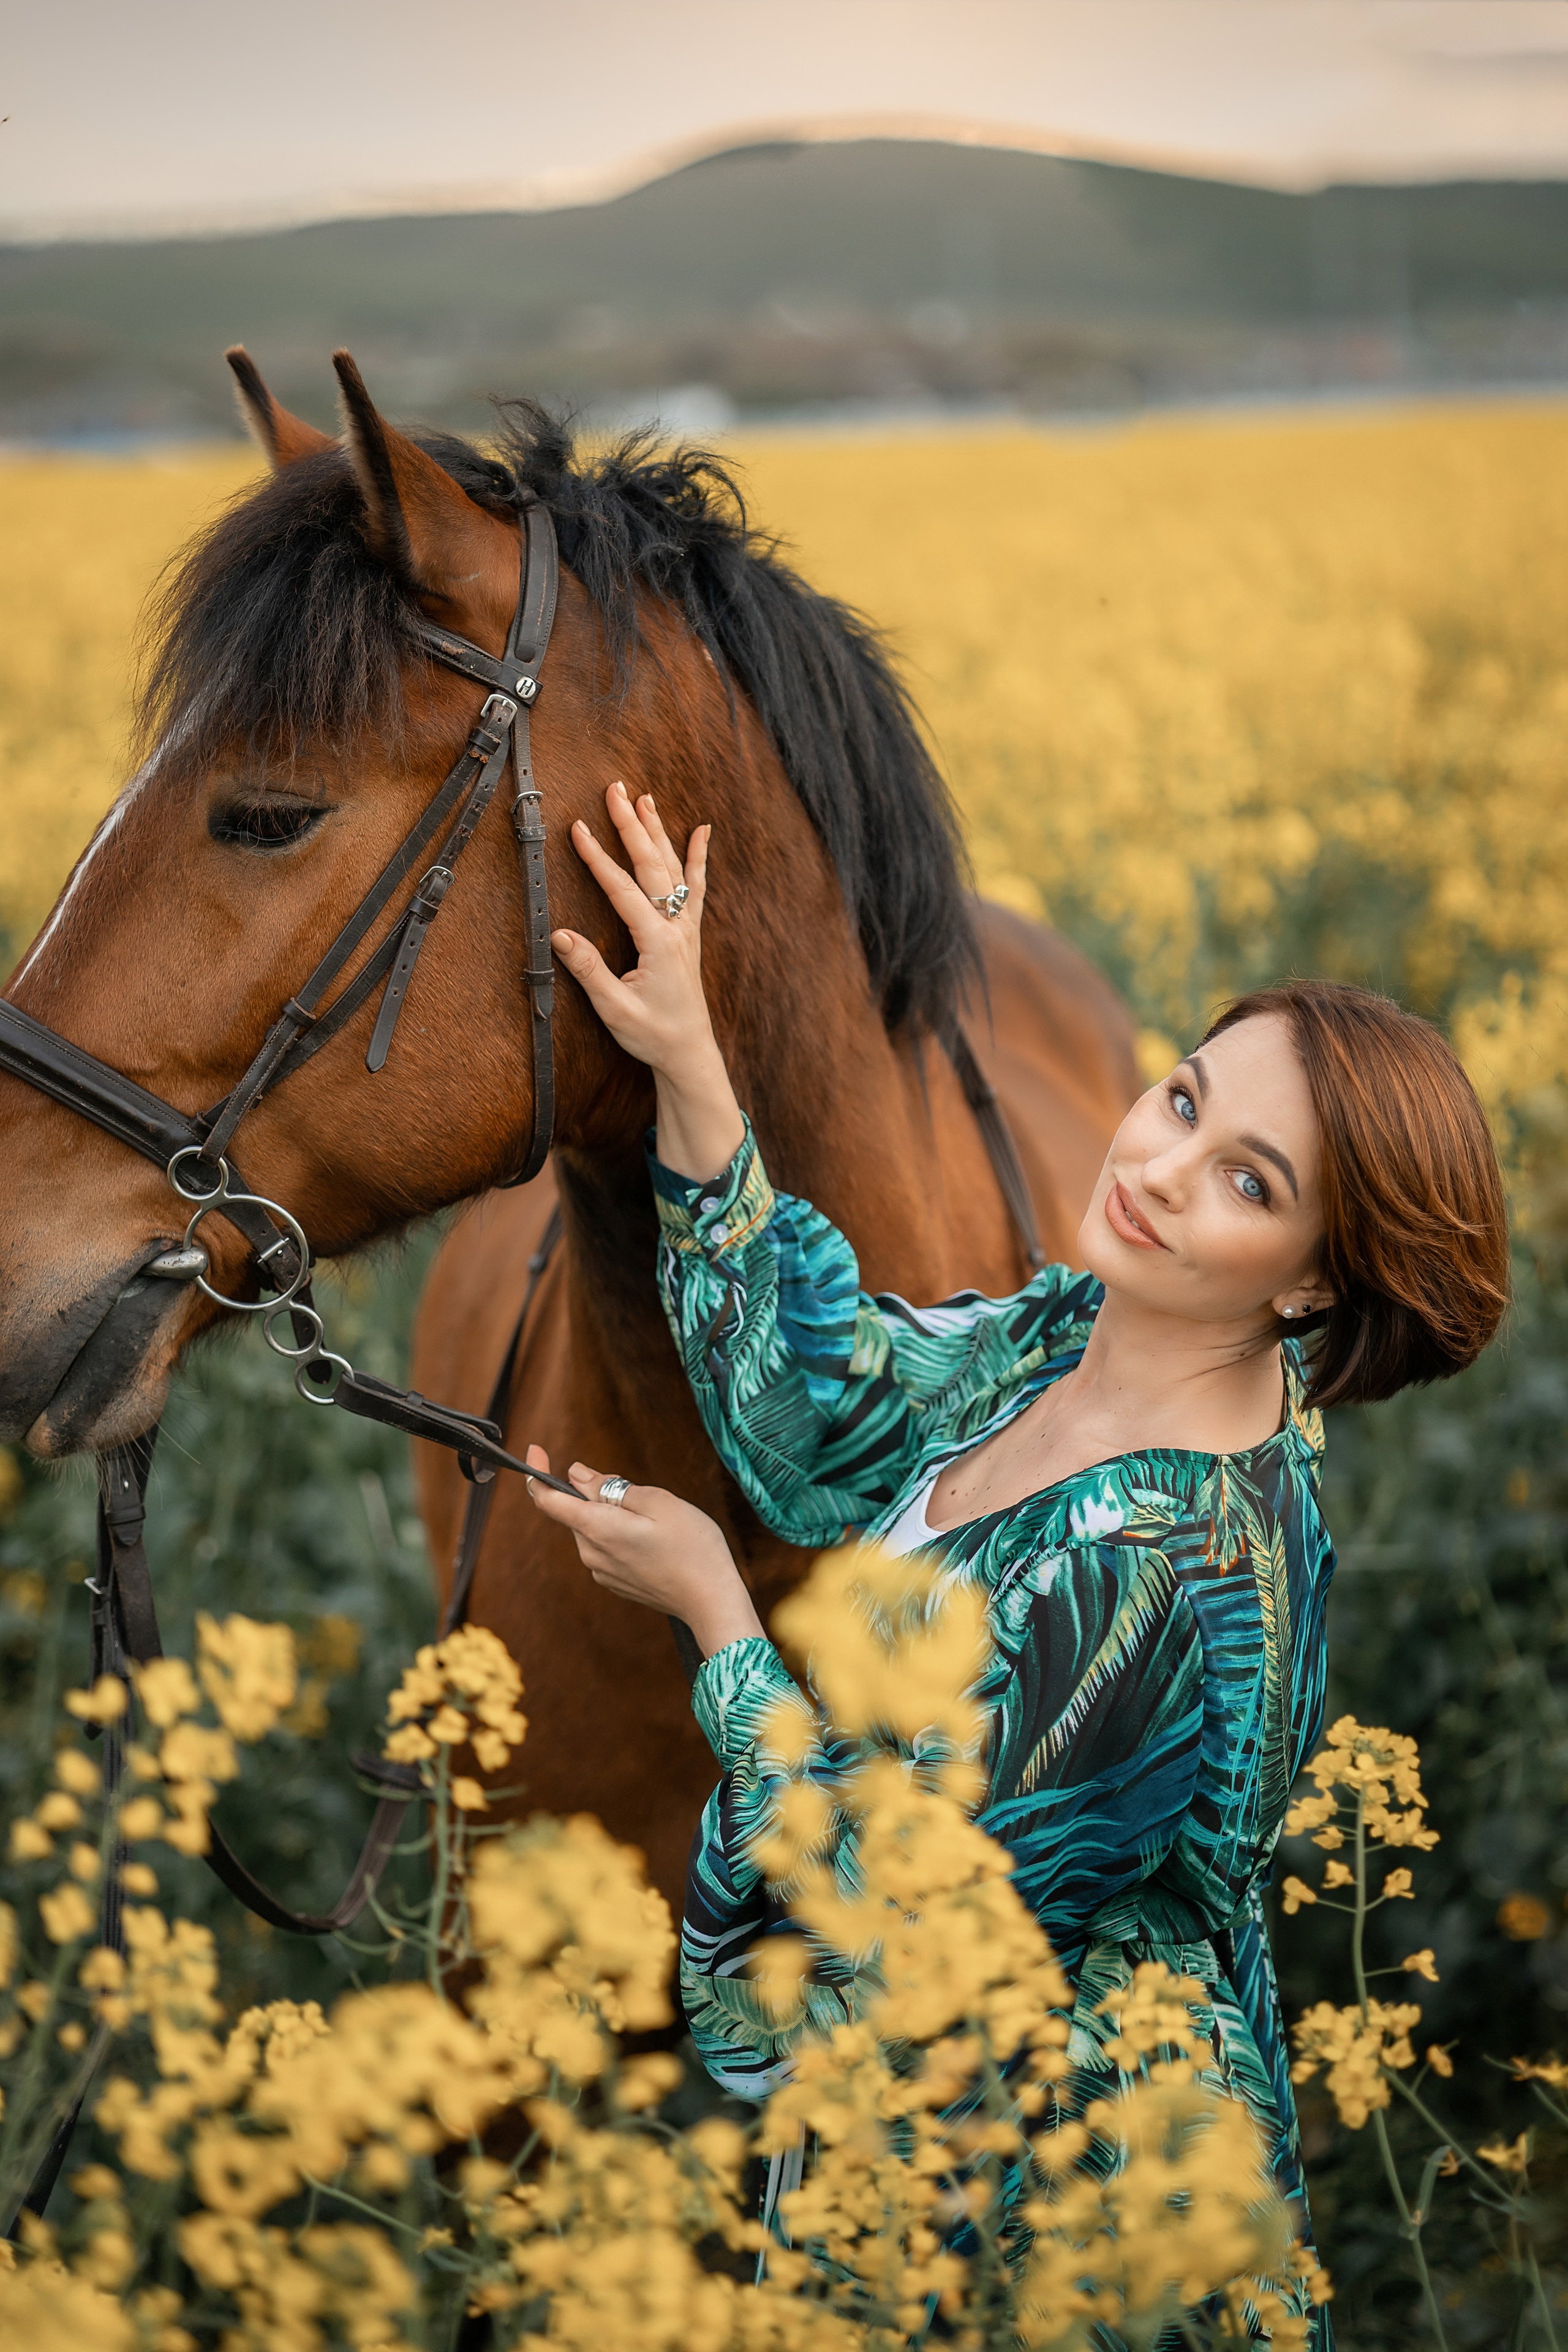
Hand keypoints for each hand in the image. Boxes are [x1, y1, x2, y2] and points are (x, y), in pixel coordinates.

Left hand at [523, 1445, 764, 1659]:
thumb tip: (576, 1475)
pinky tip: (652, 1537)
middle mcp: (591, 1553)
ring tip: (652, 1516)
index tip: (536, 1450)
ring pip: (593, 1527)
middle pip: (577, 1510)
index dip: (537, 1472)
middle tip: (635, 1487)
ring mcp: (602, 1571)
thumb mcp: (655, 1501)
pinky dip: (619, 1533)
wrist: (711, 1599)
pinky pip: (606, 1546)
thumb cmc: (691, 1546)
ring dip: (611, 1513)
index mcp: (596, 1528)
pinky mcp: (615, 1582)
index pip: (547, 1499)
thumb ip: (609, 1486)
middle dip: (596, 1491)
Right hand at [551, 782, 744, 1179]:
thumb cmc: (652, 1033)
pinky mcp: (689, 934)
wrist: (688, 1051)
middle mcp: (675, 927)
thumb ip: (588, 970)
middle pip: (651, 865)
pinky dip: (699, 857)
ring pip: (673, 868)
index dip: (599, 857)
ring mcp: (686, 928)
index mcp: (656, 941)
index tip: (579, 829)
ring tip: (645, 798)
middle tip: (615, 790)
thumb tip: (560, 936)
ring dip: (658, 831)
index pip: (622, 889)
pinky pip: (696, 887)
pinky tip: (703, 831)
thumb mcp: (614, 1008)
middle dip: (631, 825)